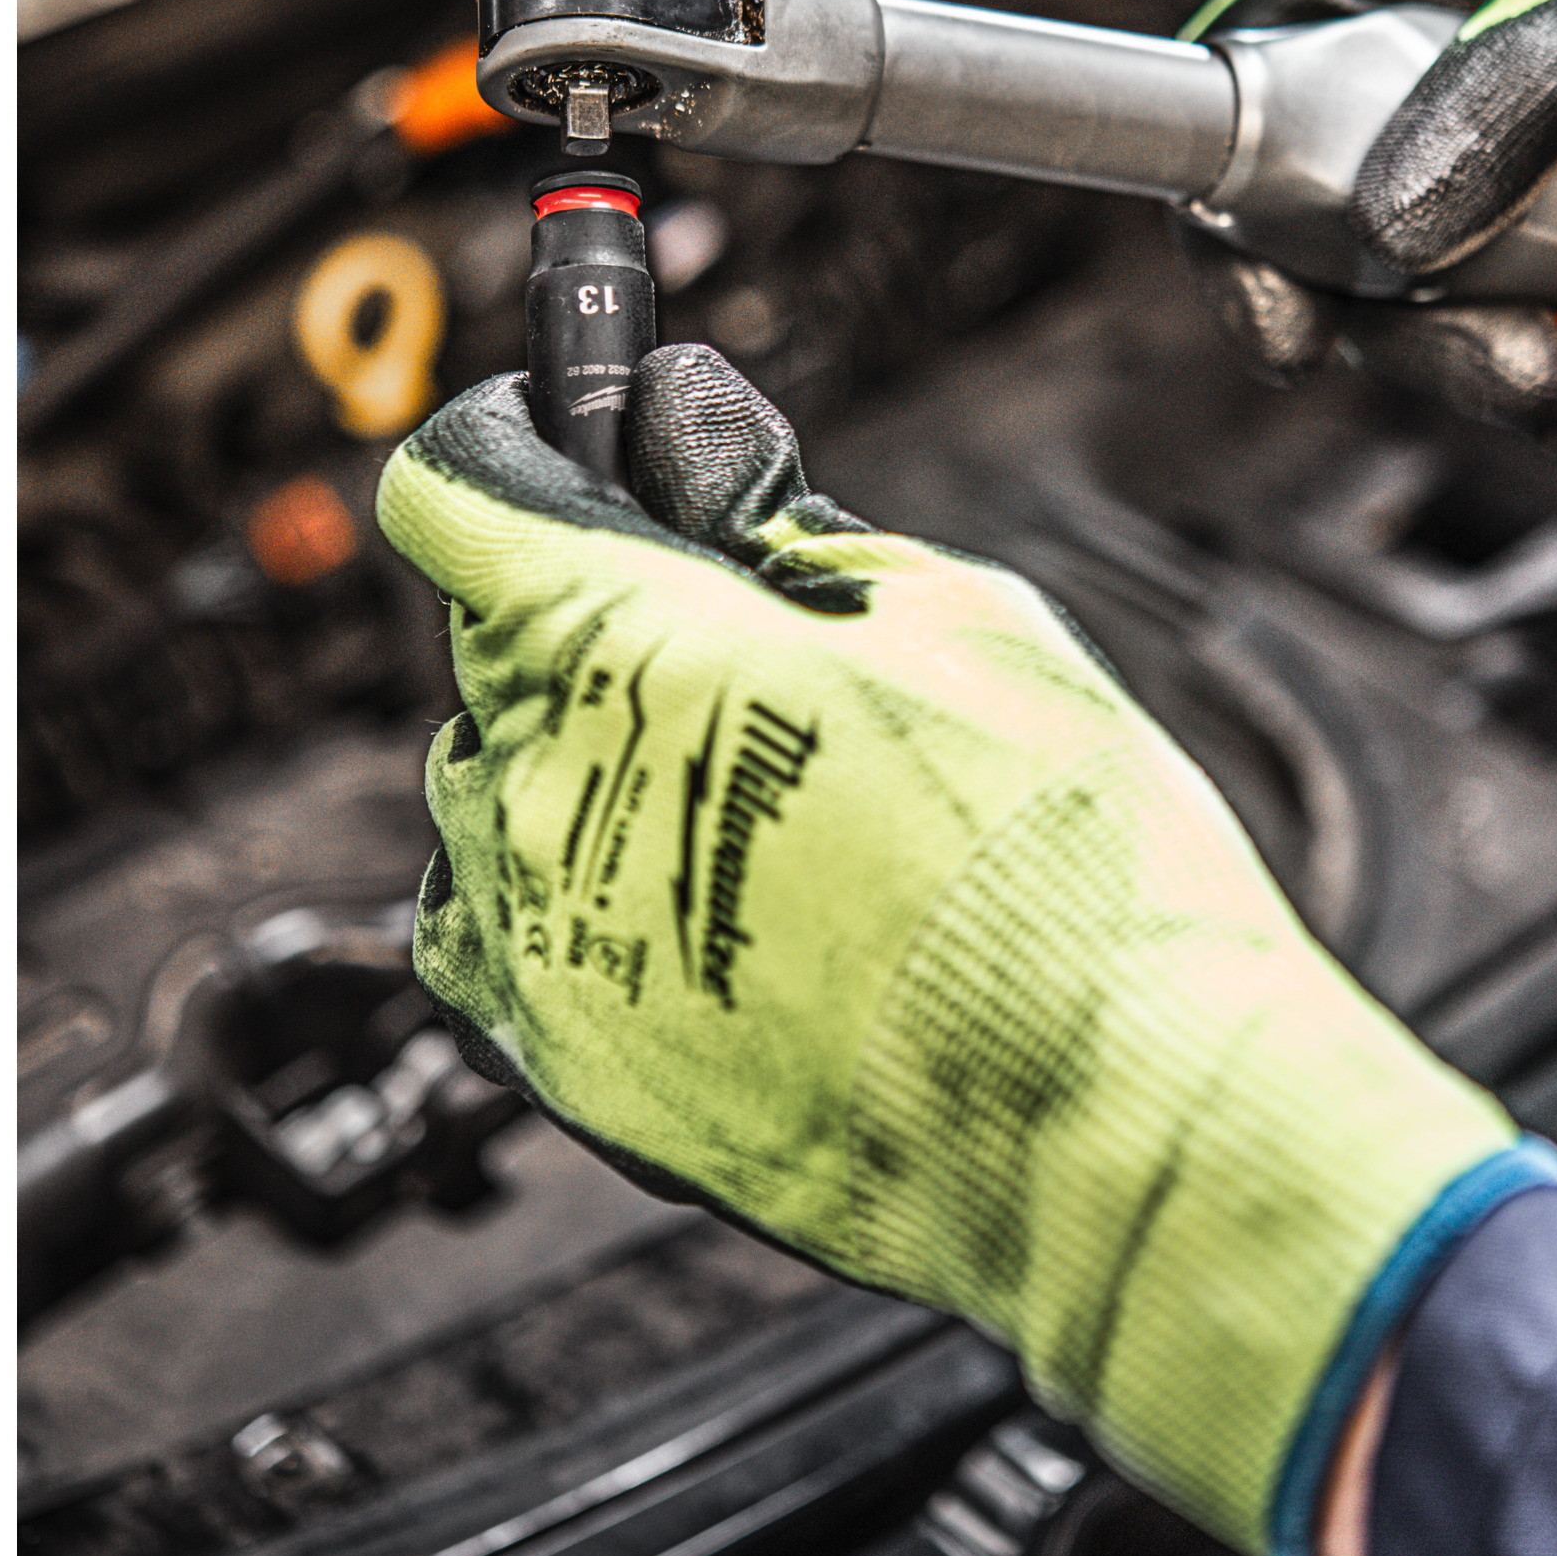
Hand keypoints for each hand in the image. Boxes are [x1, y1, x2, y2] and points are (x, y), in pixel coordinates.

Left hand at [376, 347, 1556, 1555]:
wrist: (1100, 1121)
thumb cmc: (1055, 860)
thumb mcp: (955, 616)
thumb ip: (780, 523)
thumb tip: (686, 434)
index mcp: (624, 640)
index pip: (456, 490)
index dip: (513, 453)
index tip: (560, 456)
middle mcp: (539, 786)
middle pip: (489, 646)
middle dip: (591, 623)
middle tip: (740, 654)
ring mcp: (539, 936)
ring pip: (482, 791)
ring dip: (572, 762)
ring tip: (741, 801)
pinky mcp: (561, 1062)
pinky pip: (496, 935)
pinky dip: (558, 894)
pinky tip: (683, 901)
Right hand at [1177, 0, 1556, 473]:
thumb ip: (1506, 83)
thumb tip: (1390, 237)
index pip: (1257, 99)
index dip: (1241, 233)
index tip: (1291, 335)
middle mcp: (1463, 59)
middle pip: (1373, 245)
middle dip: (1437, 343)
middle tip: (1521, 377)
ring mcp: (1553, 139)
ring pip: (1487, 300)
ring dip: (1543, 379)